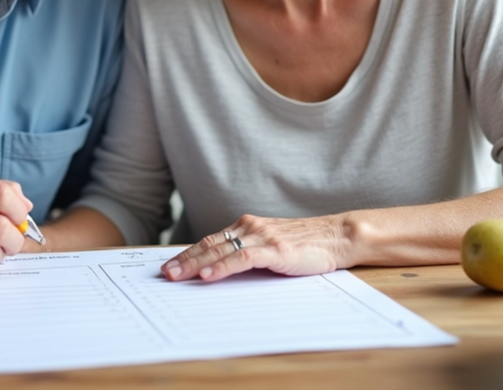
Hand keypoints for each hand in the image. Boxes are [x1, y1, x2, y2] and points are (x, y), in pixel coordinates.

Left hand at [161, 214, 347, 282]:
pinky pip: (242, 258)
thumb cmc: (307, 247)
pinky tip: (208, 276)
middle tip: (164, 273)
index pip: (210, 240)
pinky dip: (222, 267)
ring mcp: (262, 237)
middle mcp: (251, 228)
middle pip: (209, 244)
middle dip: (184, 260)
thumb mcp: (272, 249)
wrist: (338, 237)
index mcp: (248, 227)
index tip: (170, 266)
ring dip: (196, 264)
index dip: (188, 253)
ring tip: (177, 276)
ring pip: (221, 250)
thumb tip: (222, 274)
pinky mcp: (275, 249)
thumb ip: (250, 256)